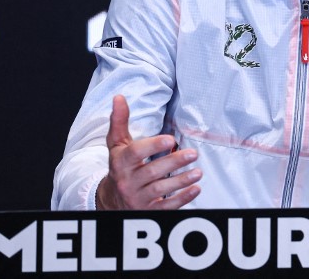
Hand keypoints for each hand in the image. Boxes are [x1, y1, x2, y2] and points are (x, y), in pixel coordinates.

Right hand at [96, 95, 201, 209]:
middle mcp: (128, 182)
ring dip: (181, 182)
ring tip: (198, 172)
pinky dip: (182, 199)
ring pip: (160, 191)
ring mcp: (137, 199)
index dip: (152, 146)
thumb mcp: (117, 145)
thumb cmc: (120, 166)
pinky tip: (196, 189)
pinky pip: (165, 207)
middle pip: (152, 172)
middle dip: (173, 163)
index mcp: (121, 162)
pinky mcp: (147, 212)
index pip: (135, 154)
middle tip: (193, 153)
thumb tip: (119, 97)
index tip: (170, 139)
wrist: (110, 200)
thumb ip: (119, 122)